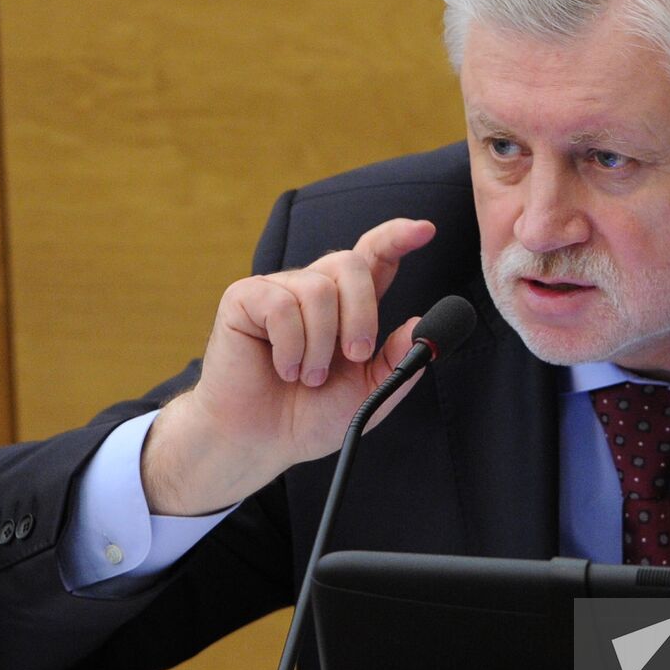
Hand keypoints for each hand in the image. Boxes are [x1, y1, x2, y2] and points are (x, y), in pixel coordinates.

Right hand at [140, 218, 436, 514]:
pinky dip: (290, 346)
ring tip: (309, 376)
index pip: (375, 256)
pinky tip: (283, 369)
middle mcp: (314, 289)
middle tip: (356, 355)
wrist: (259, 440)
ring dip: (321, 345)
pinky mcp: (244, 299)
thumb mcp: (368, 393)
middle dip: (363, 313)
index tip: (426, 230)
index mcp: (348, 306)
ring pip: (319, 290)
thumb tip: (420, 327)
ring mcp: (278, 290)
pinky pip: (281, 305)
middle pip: (352, 263)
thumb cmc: (310, 414)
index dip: (398, 237)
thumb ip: (398, 362)